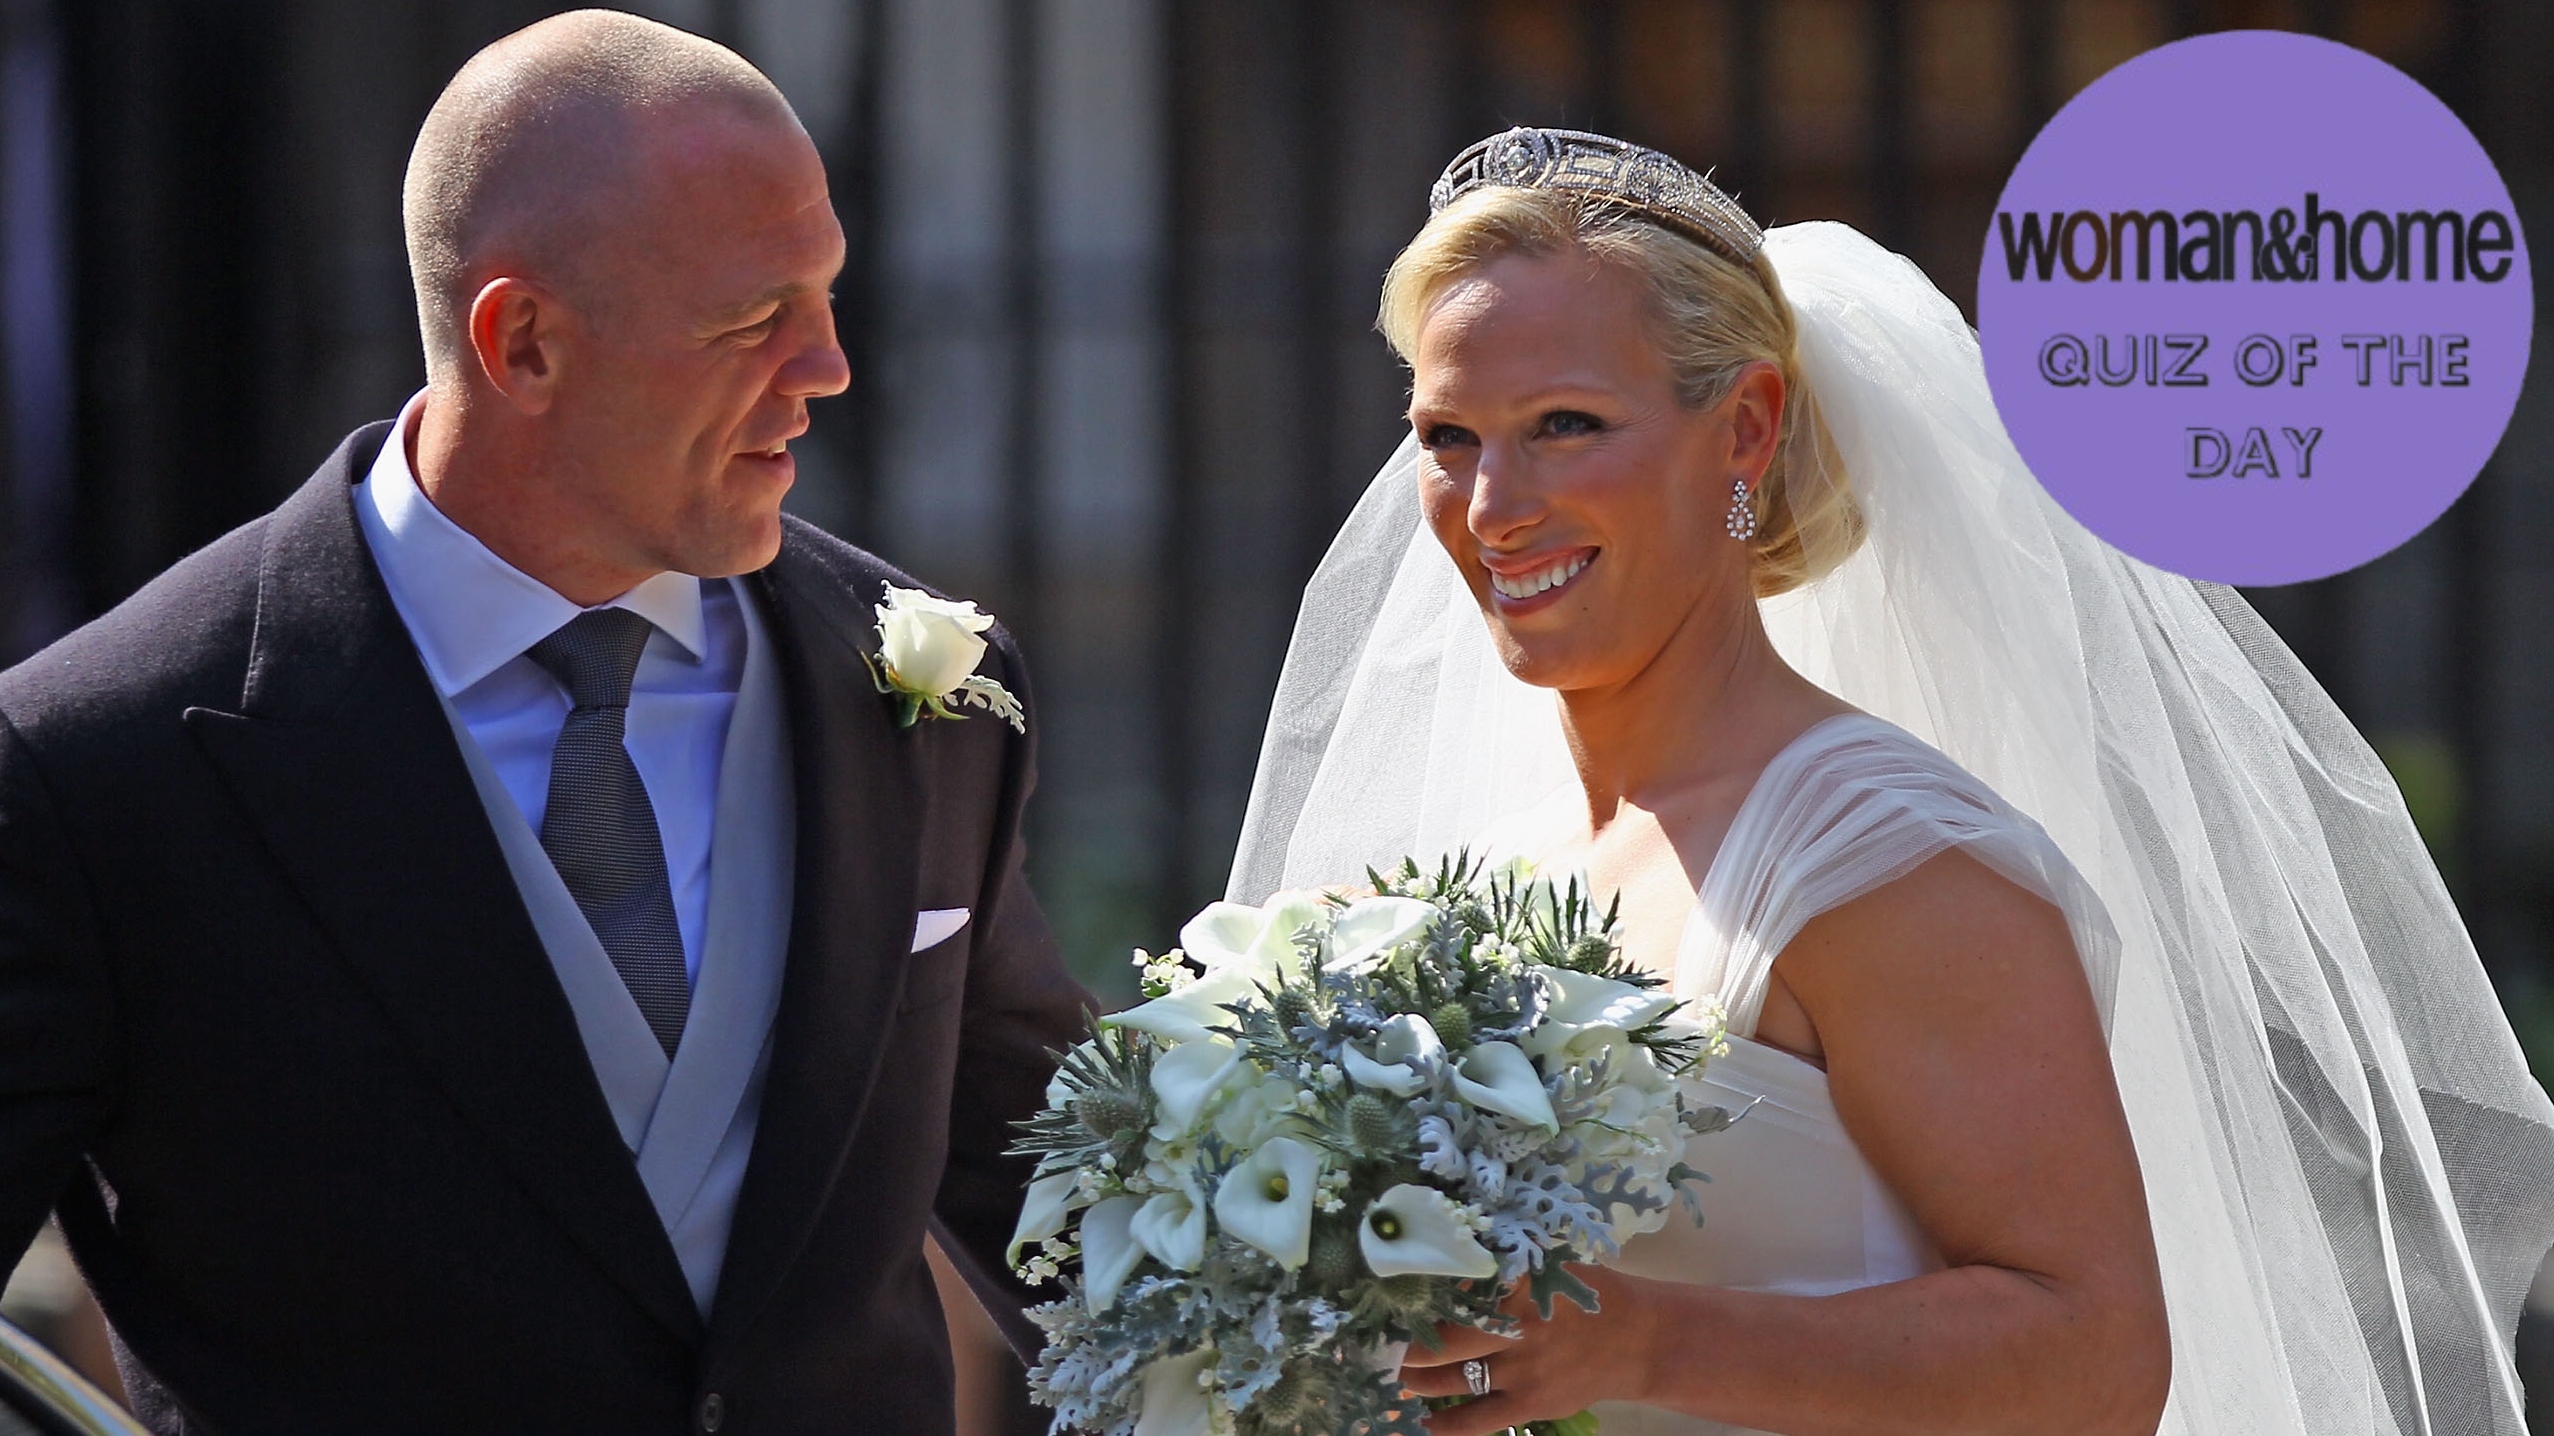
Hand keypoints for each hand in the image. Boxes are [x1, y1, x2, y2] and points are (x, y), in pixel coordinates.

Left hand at [1398, 1265, 1662, 1434]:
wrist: (1640, 1339)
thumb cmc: (1586, 1294)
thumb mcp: (1546, 1266)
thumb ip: (1501, 1266)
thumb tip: (1443, 1257)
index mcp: (1517, 1279)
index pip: (1453, 1279)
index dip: (1415, 1285)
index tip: (1383, 1285)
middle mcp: (1515, 1322)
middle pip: (1439, 1334)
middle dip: (1403, 1339)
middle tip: (1378, 1336)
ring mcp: (1521, 1367)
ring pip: (1448, 1377)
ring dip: (1413, 1377)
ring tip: (1395, 1372)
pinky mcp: (1529, 1403)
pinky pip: (1474, 1420)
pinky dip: (1443, 1425)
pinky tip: (1420, 1421)